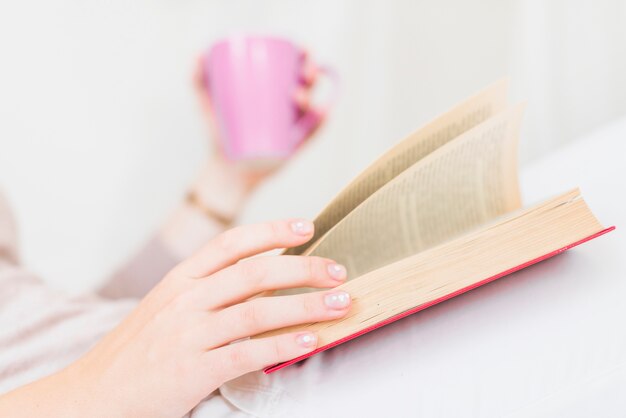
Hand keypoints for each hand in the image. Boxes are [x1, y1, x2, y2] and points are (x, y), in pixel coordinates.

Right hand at [61, 219, 349, 416]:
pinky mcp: (193, 370)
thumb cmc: (136, 350)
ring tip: (340, 304)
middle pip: (255, 273)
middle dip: (303, 269)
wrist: (91, 395)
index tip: (307, 227)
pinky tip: (309, 341)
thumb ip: (207, 290)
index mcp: (180, 279)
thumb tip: (263, 280)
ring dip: (305, 306)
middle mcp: (186, 300)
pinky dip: (282, 346)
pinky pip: (247, 353)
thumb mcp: (166, 307)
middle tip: (338, 272)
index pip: (232, 243)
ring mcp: (188, 334)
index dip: (272, 231)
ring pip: (258, 311)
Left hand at [193, 53, 325, 188]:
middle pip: (309, 81)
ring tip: (298, 98)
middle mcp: (289, 104)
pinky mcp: (297, 144)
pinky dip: (322, 119)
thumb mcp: (205, 104)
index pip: (294, 64)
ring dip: (313, 96)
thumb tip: (197, 54)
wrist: (225, 168)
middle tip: (303, 73)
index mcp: (274, 87)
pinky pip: (315, 130)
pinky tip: (323, 110)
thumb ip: (196, 79)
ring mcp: (295, 124)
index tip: (299, 49)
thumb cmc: (218, 132)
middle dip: (312, 70)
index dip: (303, 53)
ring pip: (313, 105)